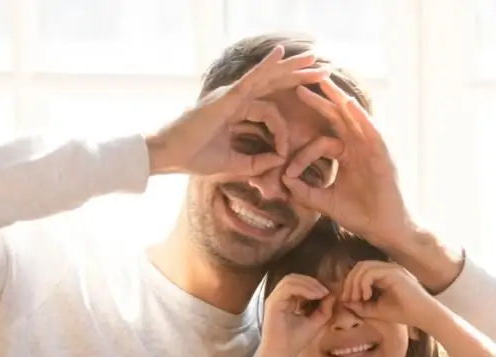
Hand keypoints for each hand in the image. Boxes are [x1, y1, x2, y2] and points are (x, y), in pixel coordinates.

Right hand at [146, 46, 328, 177]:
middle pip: (274, 84)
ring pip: (268, 77)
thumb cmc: (195, 157)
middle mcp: (236, 98)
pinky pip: (250, 79)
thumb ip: (256, 163)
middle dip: (299, 76)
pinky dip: (266, 66)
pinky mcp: (226, 97)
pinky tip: (281, 54)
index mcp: (237, 112)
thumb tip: (279, 161)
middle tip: (324, 70)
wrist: (171, 155)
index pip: (269, 113)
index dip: (281, 132)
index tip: (284, 153)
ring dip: (293, 67)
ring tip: (316, 58)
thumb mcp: (233, 164)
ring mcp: (231, 94)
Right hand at [262, 274, 332, 356]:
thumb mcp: (315, 323)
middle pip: (294, 278)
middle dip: (312, 281)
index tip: (329, 291)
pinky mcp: (273, 303)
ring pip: (290, 279)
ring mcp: (275, 299)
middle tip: (326, 290)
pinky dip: (303, 288)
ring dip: (308, 283)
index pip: (299, 283)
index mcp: (287, 301)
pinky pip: (287, 288)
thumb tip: (332, 296)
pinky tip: (315, 295)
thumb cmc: (294, 342)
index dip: (314, 284)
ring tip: (322, 292)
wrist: (281, 354)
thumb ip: (324, 310)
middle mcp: (279, 297)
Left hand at [281, 79, 414, 249]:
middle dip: (320, 100)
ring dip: (338, 98)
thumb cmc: (360, 214)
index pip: (321, 141)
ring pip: (353, 117)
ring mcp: (371, 148)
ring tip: (324, 80)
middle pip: (337, 118)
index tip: (288, 171)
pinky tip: (348, 104)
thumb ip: (305, 192)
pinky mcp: (382, 154)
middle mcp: (358, 147)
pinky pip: (370, 131)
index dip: (302, 152)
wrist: (383, 228)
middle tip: (300, 83)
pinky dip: (360, 117)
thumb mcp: (325, 202)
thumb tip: (284, 182)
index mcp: (346, 156)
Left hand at [341, 261, 439, 329]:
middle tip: (348, 299)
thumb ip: (361, 305)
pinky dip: (363, 284)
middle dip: (349, 282)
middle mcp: (387, 268)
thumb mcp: (376, 310)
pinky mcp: (395, 272)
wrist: (424, 317)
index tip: (347, 300)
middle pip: (359, 266)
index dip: (350, 284)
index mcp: (384, 275)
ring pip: (363, 267)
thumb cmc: (404, 314)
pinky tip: (366, 297)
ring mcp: (392, 268)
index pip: (361, 271)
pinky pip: (371, 272)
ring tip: (357, 299)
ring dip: (355, 283)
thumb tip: (345, 301)